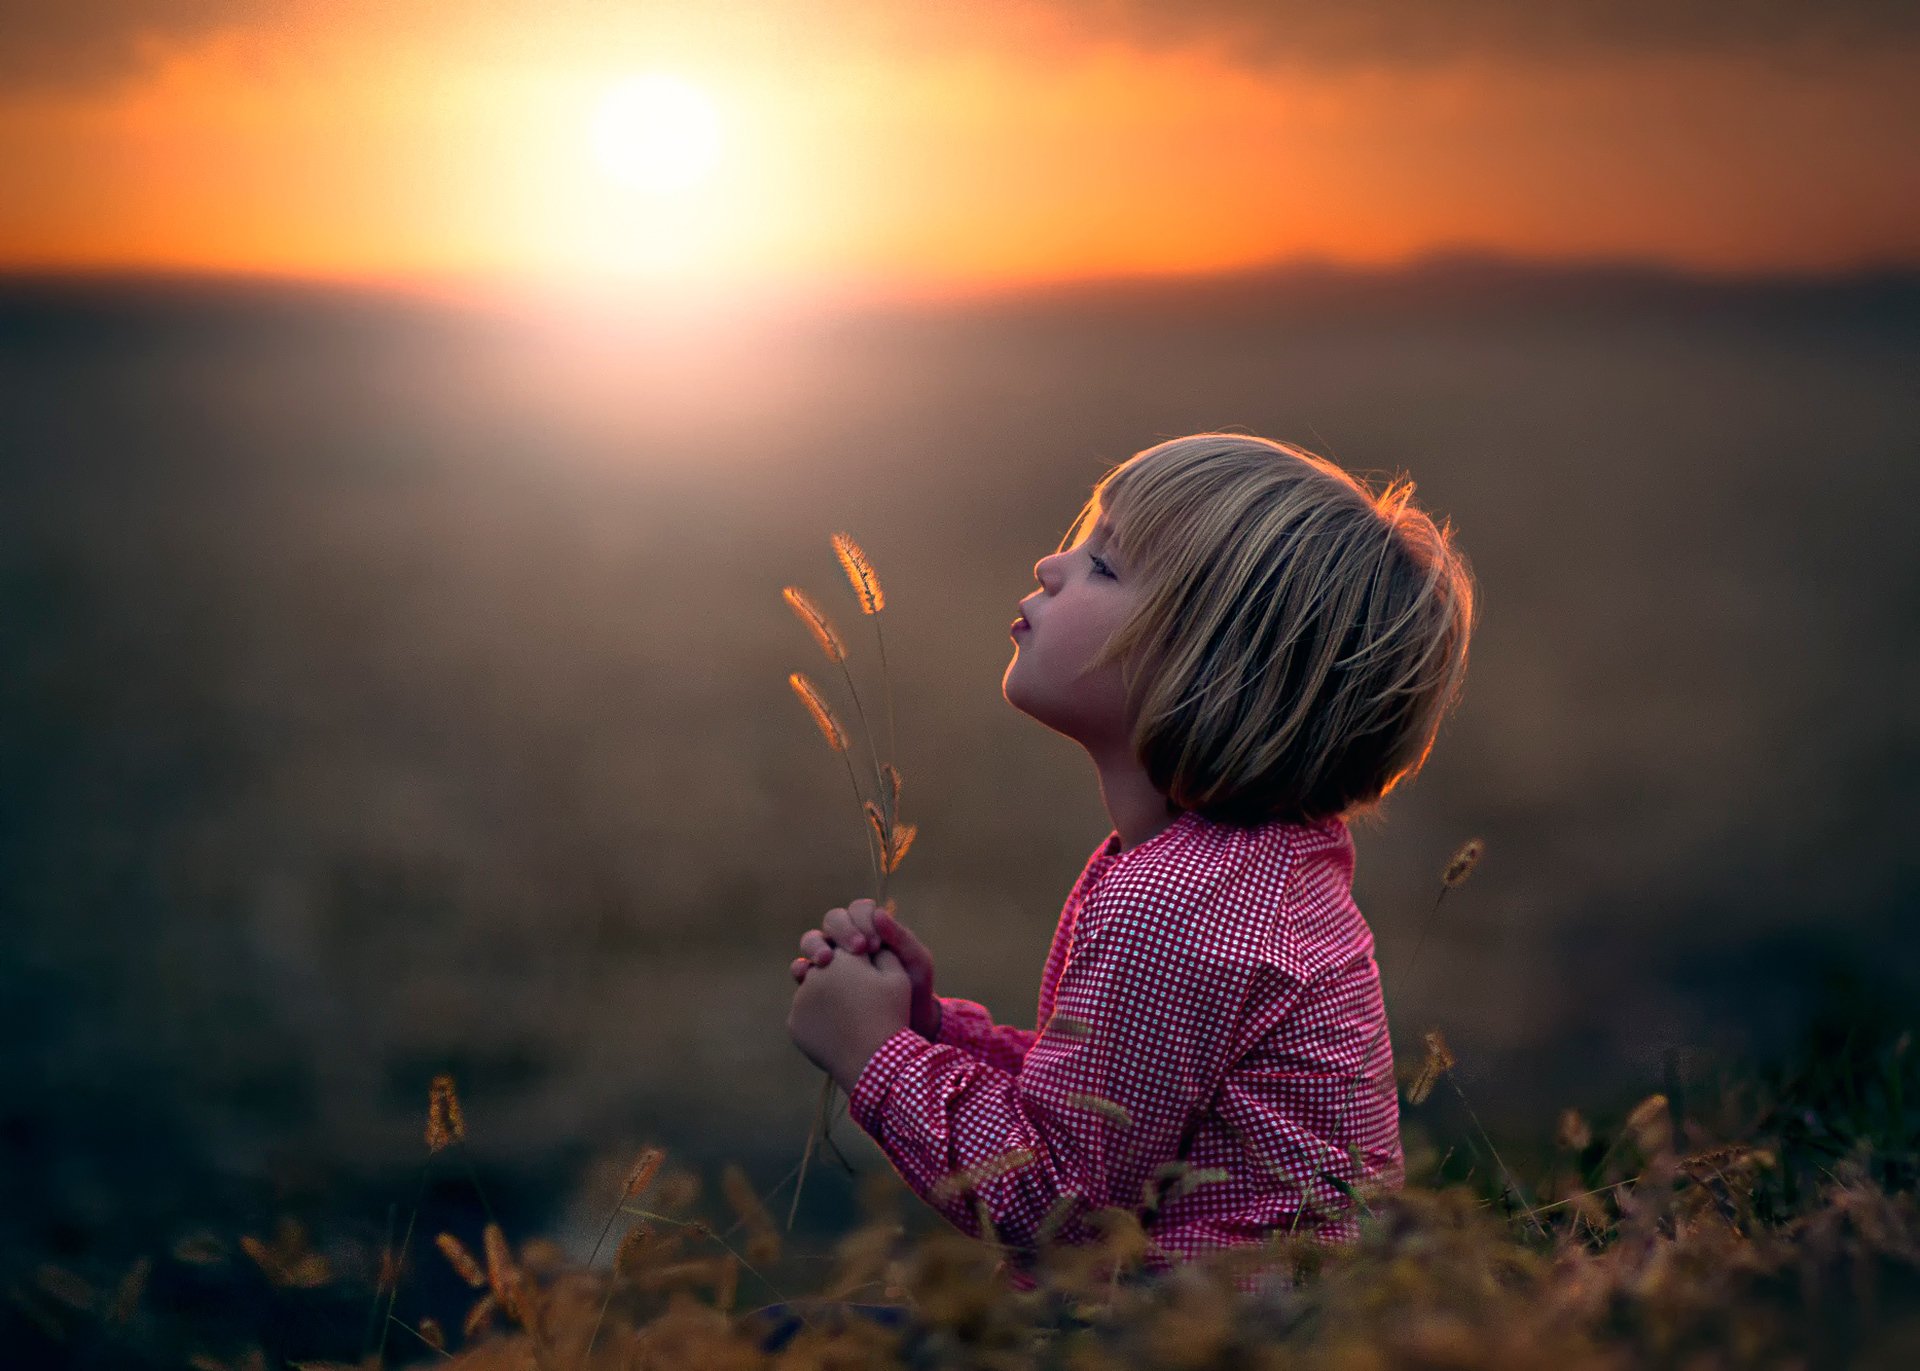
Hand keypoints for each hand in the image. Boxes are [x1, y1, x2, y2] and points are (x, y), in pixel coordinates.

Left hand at [786, 944, 911, 1092]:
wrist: (874, 1061)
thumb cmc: (891, 1014)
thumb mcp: (898, 976)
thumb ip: (884, 950)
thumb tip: (873, 938)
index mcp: (842, 957)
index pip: (844, 942)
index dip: (857, 949)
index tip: (867, 959)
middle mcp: (816, 972)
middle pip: (821, 959)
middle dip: (832, 963)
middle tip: (849, 980)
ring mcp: (801, 998)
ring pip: (809, 985)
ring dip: (822, 990)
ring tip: (843, 1008)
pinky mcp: (795, 1023)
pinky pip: (804, 1013)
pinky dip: (817, 1017)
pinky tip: (835, 1027)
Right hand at [790, 898, 940, 1039]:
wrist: (908, 1023)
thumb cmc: (915, 988)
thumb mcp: (916, 962)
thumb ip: (900, 937)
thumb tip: (878, 913)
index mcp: (872, 929)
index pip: (859, 910)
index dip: (863, 920)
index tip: (875, 944)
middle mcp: (848, 940)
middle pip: (833, 920)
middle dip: (842, 929)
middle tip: (857, 949)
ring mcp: (831, 960)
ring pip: (812, 940)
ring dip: (816, 945)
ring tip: (826, 960)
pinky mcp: (818, 981)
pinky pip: (801, 969)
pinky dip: (801, 968)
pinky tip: (807, 977)